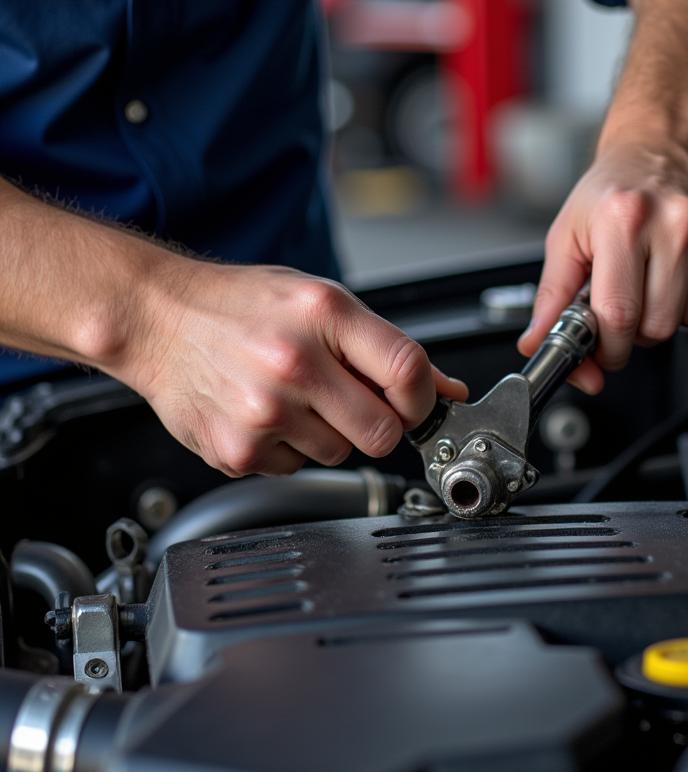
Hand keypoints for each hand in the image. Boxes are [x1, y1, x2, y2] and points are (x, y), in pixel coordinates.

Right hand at [117, 259, 467, 475]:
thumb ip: (387, 348)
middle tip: (351, 403)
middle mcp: (293, 362)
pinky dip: (288, 448)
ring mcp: (263, 411)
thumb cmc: (240, 306)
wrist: (155, 318)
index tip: (415, 402)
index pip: (408, 371)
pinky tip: (264, 413)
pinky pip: (296, 468)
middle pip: (383, 432)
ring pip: (340, 455)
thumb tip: (447, 389)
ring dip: (329, 435)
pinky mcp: (238, 449)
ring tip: (294, 398)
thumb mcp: (322, 302)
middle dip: (379, 424)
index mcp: (323, 314)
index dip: (424, 397)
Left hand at [517, 137, 687, 392]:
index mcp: (623, 219)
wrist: (660, 147)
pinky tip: (680, 266)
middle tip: (625, 300)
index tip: (603, 348)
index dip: (608, 347)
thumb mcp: (566, 237)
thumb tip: (538, 344)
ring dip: (665, 313)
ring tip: (652, 278)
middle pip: (657, 327)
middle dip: (635, 330)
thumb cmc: (612, 192)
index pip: (619, 315)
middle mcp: (676, 221)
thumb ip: (551, 298)